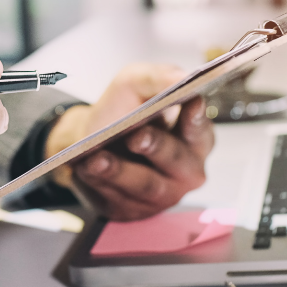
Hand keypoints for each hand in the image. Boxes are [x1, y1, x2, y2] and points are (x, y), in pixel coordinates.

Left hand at [45, 64, 213, 220]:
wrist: (89, 140)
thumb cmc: (122, 111)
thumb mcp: (135, 83)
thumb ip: (158, 77)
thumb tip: (182, 77)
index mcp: (195, 139)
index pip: (201, 131)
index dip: (196, 120)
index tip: (190, 103)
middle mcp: (186, 171)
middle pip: (176, 161)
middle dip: (156, 147)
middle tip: (136, 136)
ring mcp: (162, 195)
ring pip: (145, 185)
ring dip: (120, 171)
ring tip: (96, 158)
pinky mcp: (134, 209)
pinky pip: (120, 200)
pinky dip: (101, 184)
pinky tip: (85, 170)